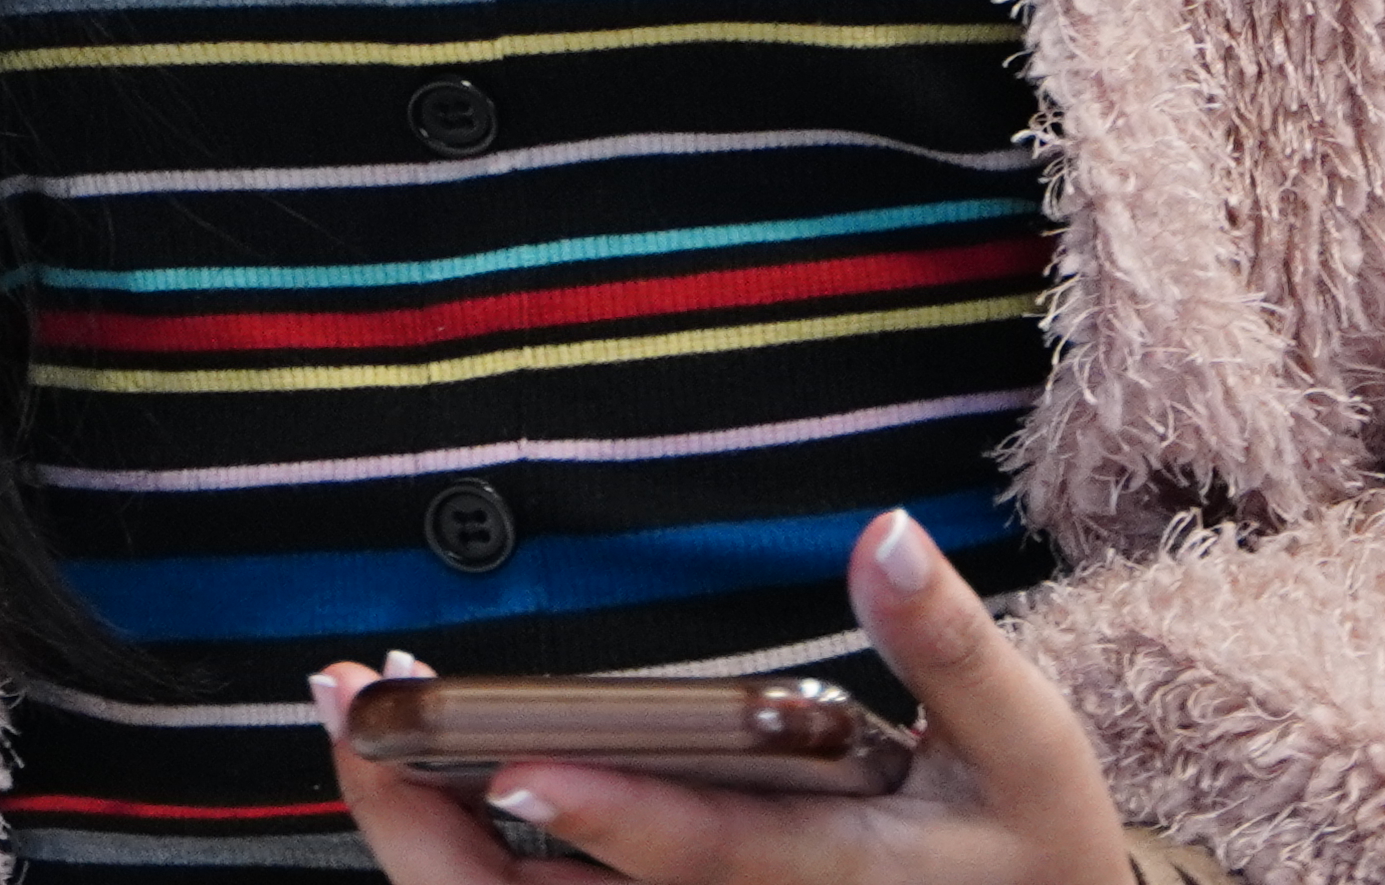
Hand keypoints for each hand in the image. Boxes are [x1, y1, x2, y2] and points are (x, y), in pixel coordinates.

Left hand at [315, 512, 1134, 883]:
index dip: (615, 820)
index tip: (518, 760)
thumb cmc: (1027, 848)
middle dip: (446, 837)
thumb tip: (882, 534)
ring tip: (362, 729)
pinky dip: (471, 863)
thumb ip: (953, 647)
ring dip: (433, 845)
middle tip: (357, 722)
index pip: (713, 860)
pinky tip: (422, 784)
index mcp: (841, 883)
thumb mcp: (1026, 748)